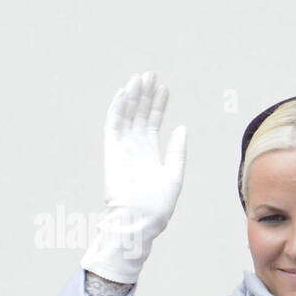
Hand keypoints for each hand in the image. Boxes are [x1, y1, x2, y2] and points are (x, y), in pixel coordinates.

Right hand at [80, 71, 187, 283]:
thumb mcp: (174, 175)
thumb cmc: (158, 205)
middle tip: (150, 75)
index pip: (153, 122)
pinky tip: (124, 93)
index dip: (158, 105)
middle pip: (140, 114)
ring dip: (132, 97)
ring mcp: (123, 148)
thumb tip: (182, 127)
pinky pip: (114, 125)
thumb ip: (177, 151)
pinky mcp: (113, 151)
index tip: (164, 88)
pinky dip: (118, 109)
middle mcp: (136, 147)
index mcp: (151, 152)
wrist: (140, 220)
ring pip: (127, 115)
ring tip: (140, 78)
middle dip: (145, 95)